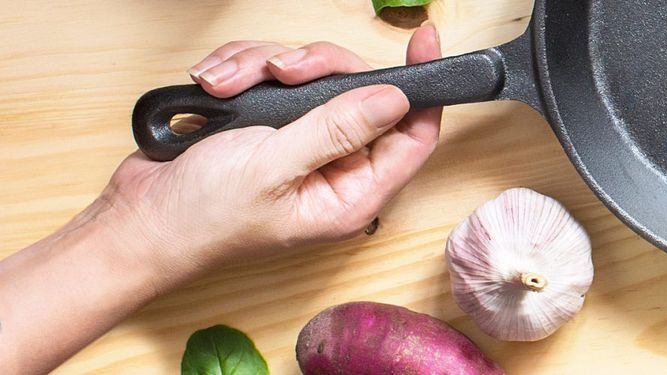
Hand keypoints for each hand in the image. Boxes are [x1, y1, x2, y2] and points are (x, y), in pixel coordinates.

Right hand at [105, 24, 443, 277]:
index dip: (422, 89)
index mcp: (351, 194)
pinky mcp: (267, 122)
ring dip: (264, 66)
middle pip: (359, 91)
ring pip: (311, 75)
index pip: (413, 136)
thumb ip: (336, 131)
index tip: (423, 43)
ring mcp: (299, 142)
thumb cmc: (202, 217)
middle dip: (316, 67)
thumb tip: (395, 100)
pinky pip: (271, 74)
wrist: (136, 221)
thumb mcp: (273, 169)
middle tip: (282, 69)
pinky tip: (215, 85)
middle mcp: (333, 167)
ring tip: (228, 86)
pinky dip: (241, 70)